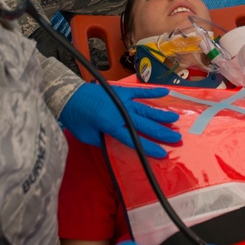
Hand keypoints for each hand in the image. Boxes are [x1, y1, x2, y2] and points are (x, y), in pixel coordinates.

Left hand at [59, 84, 179, 157]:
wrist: (66, 94)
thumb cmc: (74, 117)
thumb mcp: (86, 136)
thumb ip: (102, 140)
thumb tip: (116, 144)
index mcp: (111, 125)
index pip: (134, 139)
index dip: (149, 147)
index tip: (163, 153)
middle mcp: (120, 112)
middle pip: (145, 124)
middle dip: (162, 132)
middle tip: (177, 138)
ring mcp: (122, 100)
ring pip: (146, 109)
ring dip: (161, 114)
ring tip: (175, 119)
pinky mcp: (121, 91)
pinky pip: (139, 92)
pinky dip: (151, 92)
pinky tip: (165, 92)